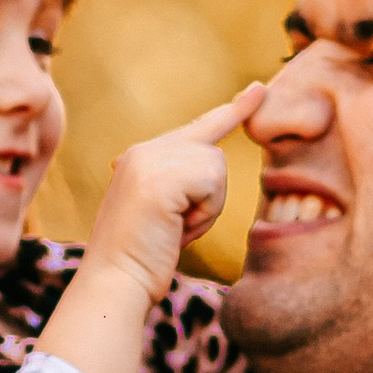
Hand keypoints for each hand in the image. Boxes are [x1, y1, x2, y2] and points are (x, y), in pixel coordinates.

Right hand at [82, 86, 265, 303]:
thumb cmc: (143, 260)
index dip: (233, 110)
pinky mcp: (160, 176)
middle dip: (208, 197)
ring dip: (206, 207)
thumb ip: (182, 184)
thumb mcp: (164, 213)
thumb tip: (210, 166)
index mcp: (141, 157)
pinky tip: (175, 227)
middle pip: (212, 153)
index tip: (258, 90)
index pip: (199, 128)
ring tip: (172, 229)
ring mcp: (150, 159)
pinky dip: (204, 212)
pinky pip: (212, 183)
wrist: (115, 282)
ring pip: (215, 168)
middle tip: (175, 227)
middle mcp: (144, 151)